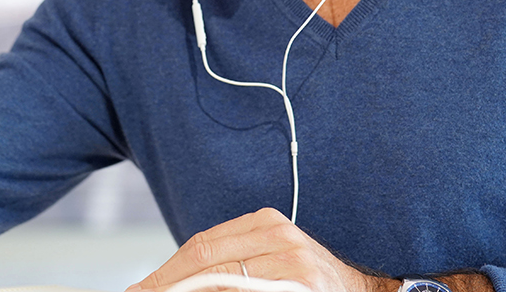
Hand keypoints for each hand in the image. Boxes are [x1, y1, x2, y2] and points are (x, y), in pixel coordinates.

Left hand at [126, 207, 399, 291]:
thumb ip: (231, 262)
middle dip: (166, 284)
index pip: (200, 247)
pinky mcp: (300, 286)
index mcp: (266, 221)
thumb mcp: (269, 260)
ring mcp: (292, 263)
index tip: (138, 290)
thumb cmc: (310, 284)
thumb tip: (171, 282)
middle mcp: (279, 235)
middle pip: (204, 262)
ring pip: (218, 280)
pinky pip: (242, 290)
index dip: (164, 273)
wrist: (367, 290)